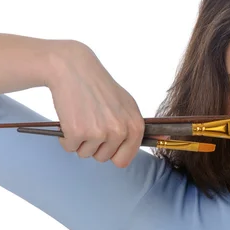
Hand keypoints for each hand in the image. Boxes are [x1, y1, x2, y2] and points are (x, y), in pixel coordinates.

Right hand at [46, 41, 144, 167]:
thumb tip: (163, 137)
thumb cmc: (100, 88)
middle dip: (94, 145)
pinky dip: (66, 137)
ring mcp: (99, 133)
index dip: (111, 153)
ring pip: (85, 154)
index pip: (124, 160)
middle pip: (102, 158)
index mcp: (135, 127)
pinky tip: (70, 118)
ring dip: (80, 140)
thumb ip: (136, 126)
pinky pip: (69, 148)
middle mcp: (120, 132)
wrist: (75, 69)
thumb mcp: (128, 105)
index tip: (105, 140)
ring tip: (82, 117)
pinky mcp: (78, 132)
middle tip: (91, 121)